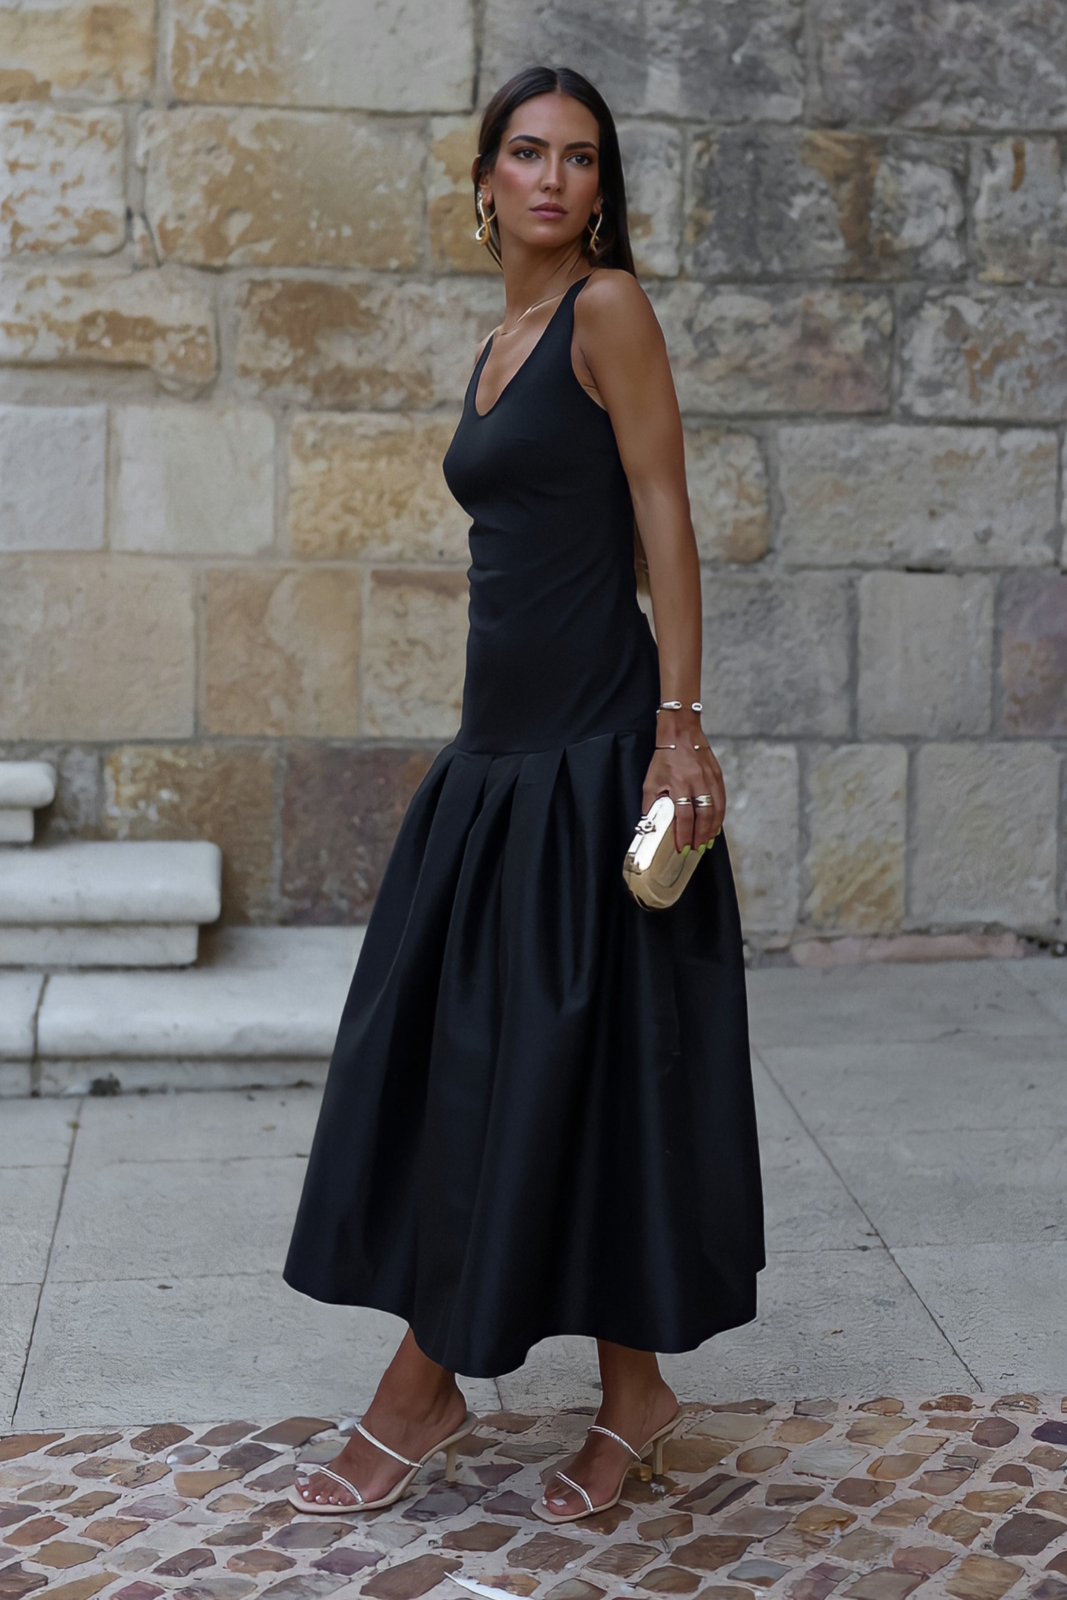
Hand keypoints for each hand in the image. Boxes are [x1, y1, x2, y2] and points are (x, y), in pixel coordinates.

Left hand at [641, 713, 725, 852]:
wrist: (681, 734)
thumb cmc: (665, 758)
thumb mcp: (651, 781)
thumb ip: (651, 804)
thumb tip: (649, 824)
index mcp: (679, 783)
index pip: (684, 816)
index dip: (683, 834)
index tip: (682, 848)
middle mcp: (697, 782)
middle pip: (703, 816)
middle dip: (700, 836)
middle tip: (696, 850)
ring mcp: (710, 779)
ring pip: (715, 810)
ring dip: (712, 829)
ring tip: (706, 842)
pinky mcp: (718, 776)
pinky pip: (722, 801)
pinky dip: (719, 816)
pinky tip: (715, 826)